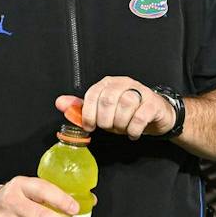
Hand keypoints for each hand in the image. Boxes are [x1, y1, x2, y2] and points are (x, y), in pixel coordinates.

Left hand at [57, 77, 172, 139]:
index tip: (89, 126)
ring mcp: (140, 91)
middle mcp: (124, 83)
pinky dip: (133, 129)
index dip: (88, 113)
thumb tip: (60, 103)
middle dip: (105, 120)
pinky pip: (140, 116)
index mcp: (108, 83)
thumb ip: (82, 107)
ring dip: (120, 124)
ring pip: (125, 105)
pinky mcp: (153, 103)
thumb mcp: (102, 111)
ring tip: (122, 129)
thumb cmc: (126, 112)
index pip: (92, 94)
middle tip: (108, 128)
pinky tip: (132, 133)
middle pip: (108, 99)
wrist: (155, 114)